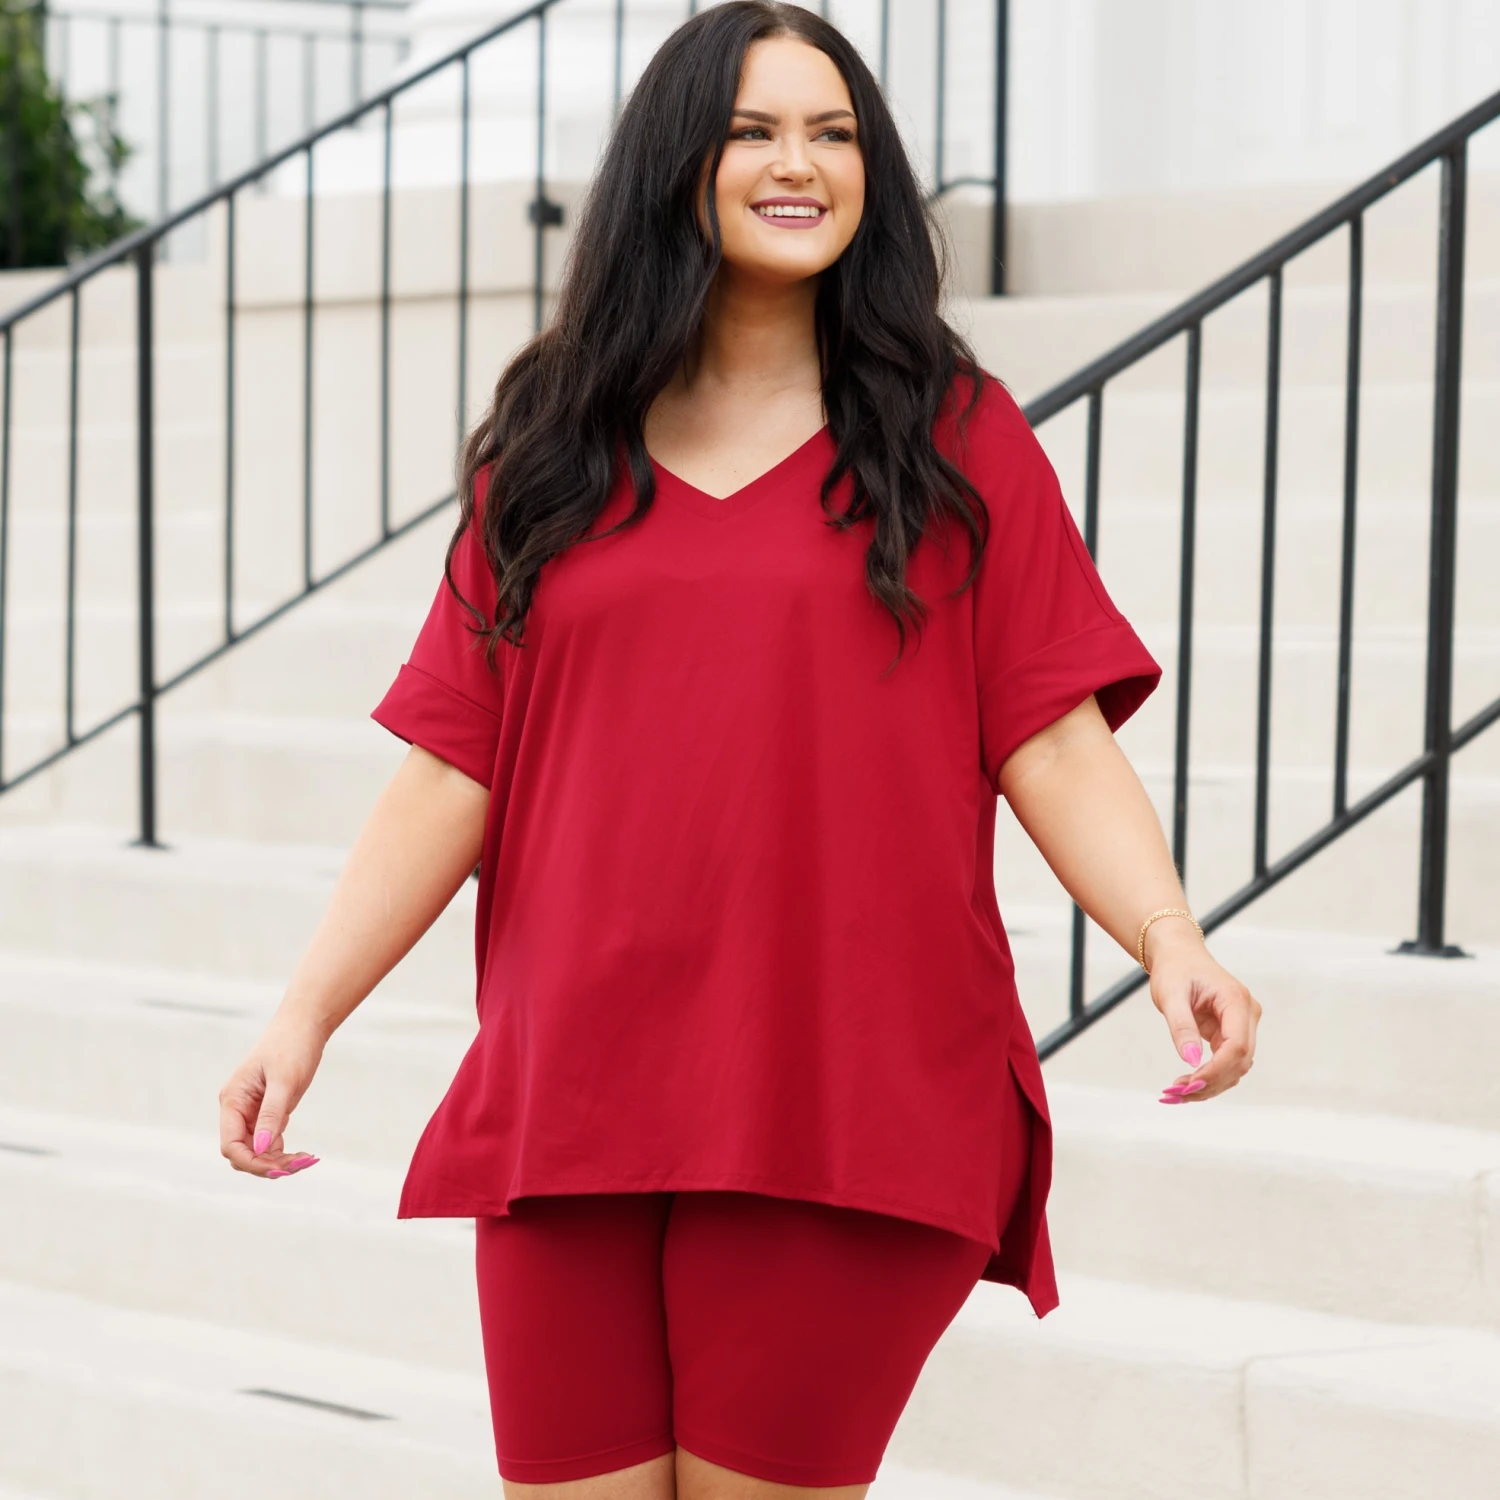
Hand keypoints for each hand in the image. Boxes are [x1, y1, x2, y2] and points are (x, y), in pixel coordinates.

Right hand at [219, 1014, 325, 1176]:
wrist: (304, 1025)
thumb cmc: (292, 1046)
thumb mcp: (285, 1080)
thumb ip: (271, 1114)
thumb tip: (260, 1148)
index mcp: (232, 1100)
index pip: (231, 1145)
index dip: (251, 1162)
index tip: (279, 1169)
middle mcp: (237, 1110)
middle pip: (243, 1153)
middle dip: (267, 1164)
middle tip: (301, 1164)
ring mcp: (251, 1113)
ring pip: (257, 1151)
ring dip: (278, 1162)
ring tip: (308, 1160)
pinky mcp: (268, 1113)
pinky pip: (269, 1143)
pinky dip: (283, 1152)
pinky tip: (305, 1154)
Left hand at [1145, 923, 1260, 1103]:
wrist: (1179, 955)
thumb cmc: (1174, 970)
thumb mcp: (1170, 995)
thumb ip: (1181, 1026)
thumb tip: (1191, 1060)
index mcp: (1236, 1000)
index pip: (1237, 1045)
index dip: (1216, 1070)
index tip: (1189, 1084)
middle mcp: (1247, 1014)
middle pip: (1240, 1061)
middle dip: (1210, 1083)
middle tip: (1175, 1094)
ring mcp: (1244, 1025)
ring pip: (1235, 1067)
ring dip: (1209, 1085)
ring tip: (1175, 1093)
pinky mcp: (1233, 1033)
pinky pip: (1226, 1063)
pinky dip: (1208, 1078)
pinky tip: (1185, 1087)